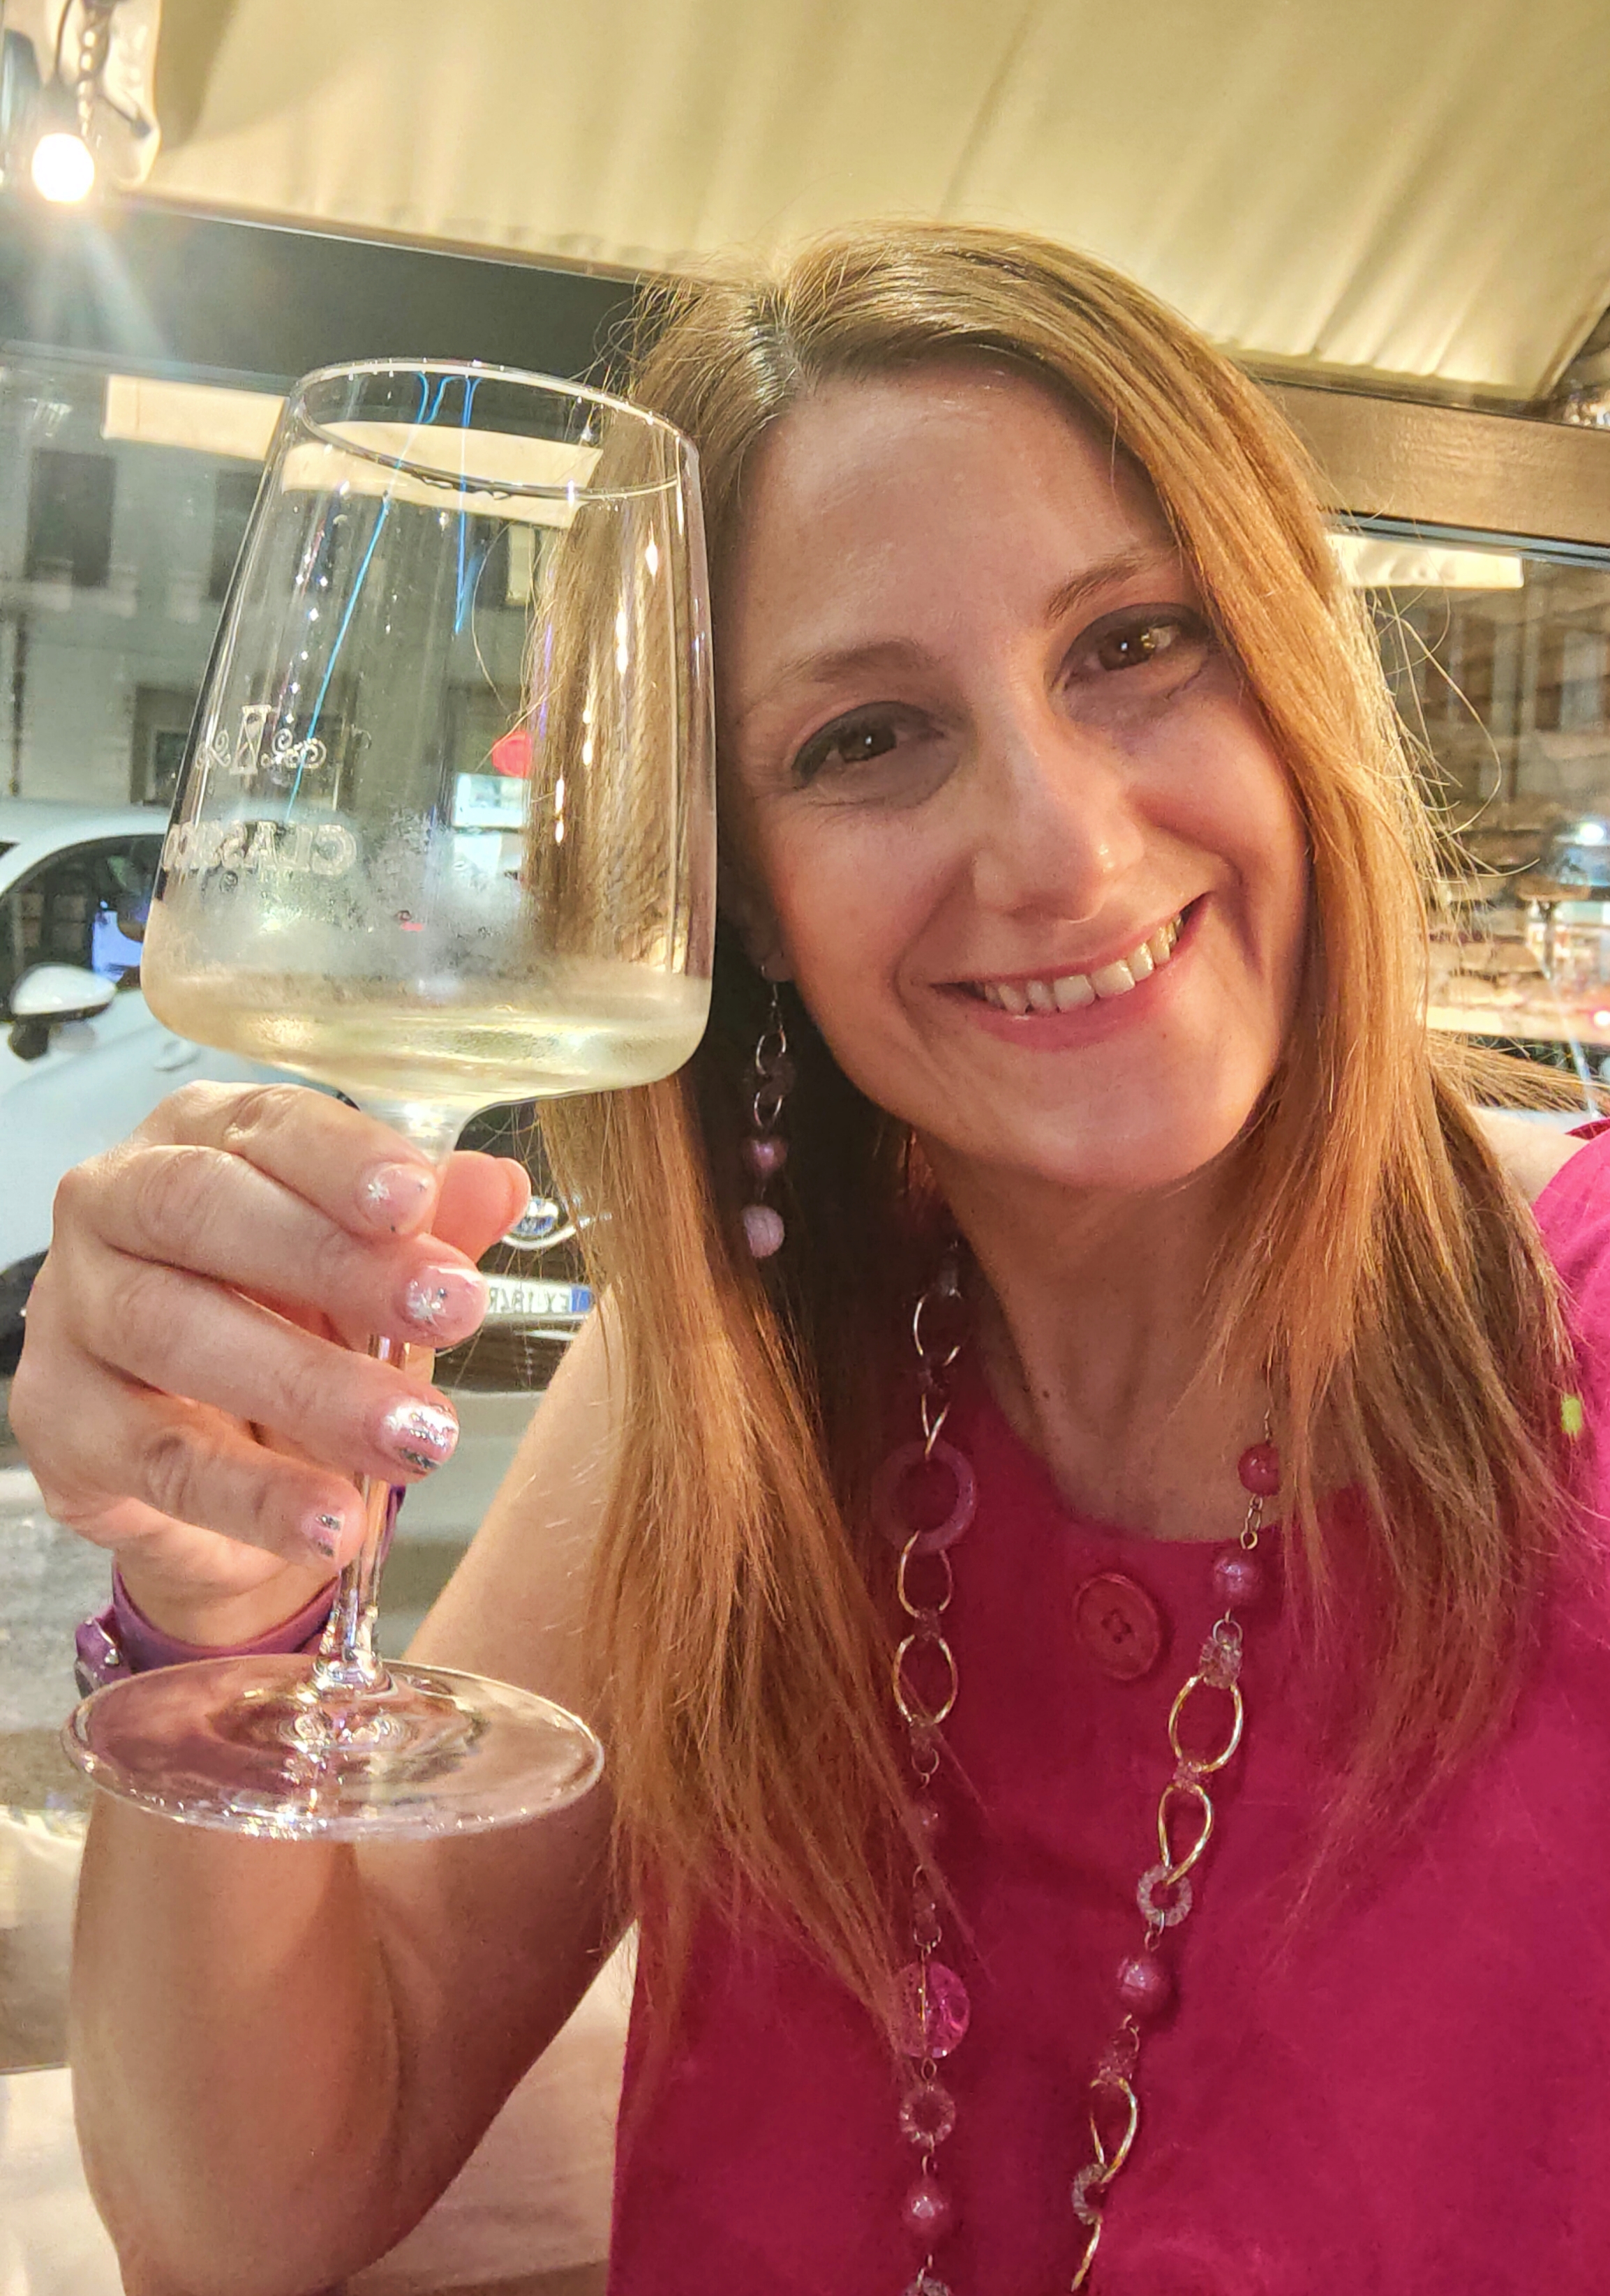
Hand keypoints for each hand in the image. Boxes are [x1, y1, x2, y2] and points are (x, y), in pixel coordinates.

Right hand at [10, 1082, 528, 1642]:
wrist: (222, 1468)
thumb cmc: (293, 1327)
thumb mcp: (376, 1277)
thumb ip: (430, 1231)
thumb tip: (496, 1183)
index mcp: (202, 1138)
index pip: (265, 1124)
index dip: (342, 1159)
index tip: (418, 1201)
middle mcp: (117, 1204)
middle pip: (200, 1208)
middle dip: (333, 1261)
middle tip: (447, 1312)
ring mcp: (75, 1312)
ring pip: (172, 1331)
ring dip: (311, 1388)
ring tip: (416, 1436)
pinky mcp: (59, 1421)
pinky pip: (157, 1457)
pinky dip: (253, 1496)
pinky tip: (331, 1521)